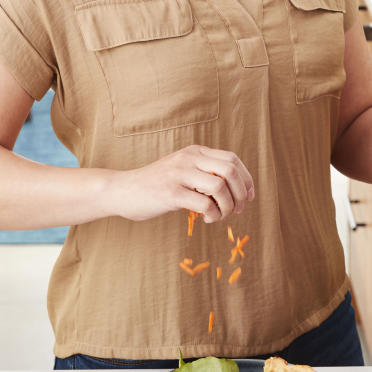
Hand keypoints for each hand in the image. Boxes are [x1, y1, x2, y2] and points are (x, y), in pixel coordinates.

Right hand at [106, 145, 254, 223]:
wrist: (123, 190)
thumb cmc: (156, 185)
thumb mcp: (182, 171)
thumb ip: (204, 174)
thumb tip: (236, 190)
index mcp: (195, 152)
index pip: (232, 159)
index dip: (247, 179)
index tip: (249, 196)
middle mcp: (189, 158)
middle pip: (231, 171)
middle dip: (241, 194)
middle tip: (237, 209)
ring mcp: (179, 174)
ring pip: (220, 187)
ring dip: (227, 207)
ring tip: (219, 216)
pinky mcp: (171, 193)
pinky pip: (204, 204)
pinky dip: (213, 215)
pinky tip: (207, 219)